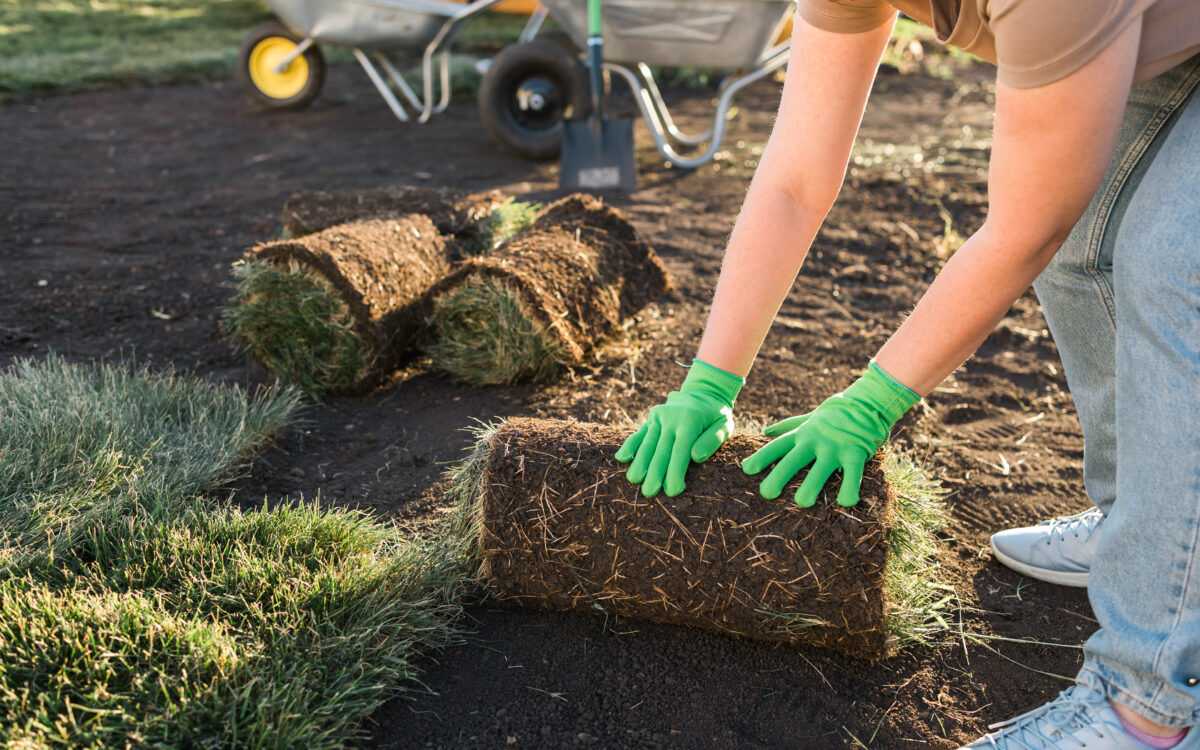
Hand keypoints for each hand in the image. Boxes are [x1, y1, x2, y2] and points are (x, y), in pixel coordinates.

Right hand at [615, 359, 743, 496]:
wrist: (702, 392)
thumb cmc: (715, 416)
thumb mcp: (724, 425)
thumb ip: (712, 440)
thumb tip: (696, 457)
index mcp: (690, 421)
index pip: (680, 450)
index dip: (675, 472)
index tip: (672, 491)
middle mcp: (671, 418)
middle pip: (661, 449)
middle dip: (655, 472)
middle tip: (649, 493)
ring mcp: (659, 417)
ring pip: (647, 443)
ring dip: (640, 462)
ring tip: (634, 480)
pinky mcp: (651, 418)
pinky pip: (639, 433)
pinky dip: (630, 445)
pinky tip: (621, 458)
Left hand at [742, 361, 917, 506]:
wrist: (866, 403)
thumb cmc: (835, 415)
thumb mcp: (808, 419)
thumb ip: (788, 426)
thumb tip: (766, 431)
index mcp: (802, 434)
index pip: (778, 446)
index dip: (761, 458)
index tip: (746, 470)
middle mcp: (815, 441)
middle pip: (793, 460)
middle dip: (779, 476)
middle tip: (766, 493)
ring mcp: (835, 447)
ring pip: (820, 469)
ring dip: (811, 486)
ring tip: (802, 502)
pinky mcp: (855, 452)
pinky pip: (853, 473)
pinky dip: (850, 488)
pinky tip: (845, 502)